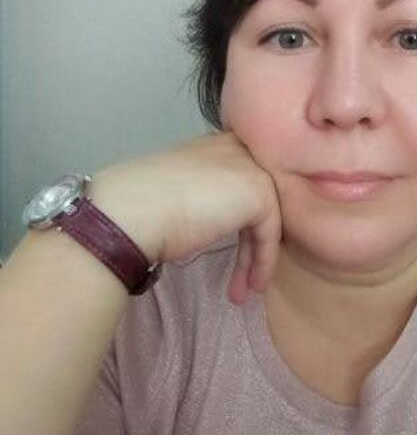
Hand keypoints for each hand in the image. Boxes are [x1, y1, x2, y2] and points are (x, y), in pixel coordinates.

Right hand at [87, 131, 281, 304]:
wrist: (129, 214)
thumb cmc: (141, 206)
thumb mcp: (178, 191)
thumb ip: (204, 192)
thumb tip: (213, 215)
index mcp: (214, 144)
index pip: (243, 178)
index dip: (244, 215)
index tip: (238, 248)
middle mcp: (237, 149)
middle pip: (258, 198)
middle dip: (253, 240)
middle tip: (244, 274)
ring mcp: (251, 167)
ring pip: (266, 217)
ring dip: (256, 257)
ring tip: (244, 290)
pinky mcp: (260, 191)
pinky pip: (269, 231)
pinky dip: (262, 260)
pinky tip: (252, 284)